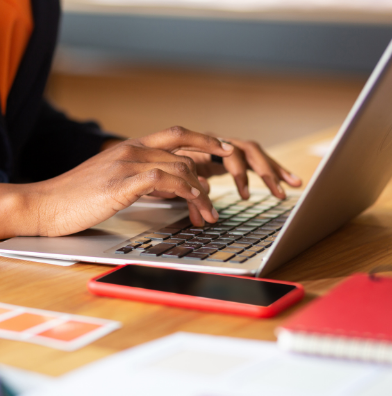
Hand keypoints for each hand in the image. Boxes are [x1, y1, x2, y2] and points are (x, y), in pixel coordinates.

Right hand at [0, 126, 234, 241]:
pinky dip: (187, 191)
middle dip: (210, 164)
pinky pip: (166, 179)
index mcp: (128, 147)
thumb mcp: (109, 182)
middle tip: (226, 183)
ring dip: (201, 190)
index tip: (223, 150)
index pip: (175, 134)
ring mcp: (125, 163)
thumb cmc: (73, 199)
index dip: (203, 140)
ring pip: (179, 165)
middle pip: (183, 146)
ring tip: (208, 213)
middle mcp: (130, 149)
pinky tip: (194, 205)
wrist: (42, 205)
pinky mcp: (122, 182)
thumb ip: (136, 178)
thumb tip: (164, 186)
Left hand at [176, 137, 301, 199]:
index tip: (244, 192)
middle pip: (247, 149)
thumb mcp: (174, 175)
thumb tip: (204, 188)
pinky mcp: (233, 154)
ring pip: (255, 154)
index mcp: (201, 145)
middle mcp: (218, 142)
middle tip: (276, 191)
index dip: (237, 171)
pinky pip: (255, 161)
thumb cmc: (168, 168)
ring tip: (293, 184)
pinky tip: (287, 183)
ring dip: (275, 169)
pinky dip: (271, 171)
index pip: (225, 153)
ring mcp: (227, 147)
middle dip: (264, 171)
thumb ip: (188, 181)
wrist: (162, 157)